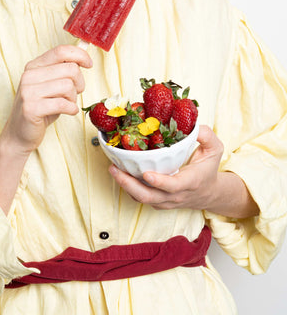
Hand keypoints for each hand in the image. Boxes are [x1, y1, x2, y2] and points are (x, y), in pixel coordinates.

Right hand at [1, 45, 91, 156]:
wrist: (19, 134)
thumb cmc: (40, 109)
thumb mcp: (51, 86)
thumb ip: (62, 71)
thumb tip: (83, 58)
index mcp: (34, 66)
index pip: (61, 51)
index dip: (80, 55)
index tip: (89, 64)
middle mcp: (29, 76)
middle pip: (70, 69)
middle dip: (79, 83)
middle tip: (75, 93)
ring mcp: (29, 92)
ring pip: (68, 86)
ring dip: (73, 98)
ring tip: (67, 104)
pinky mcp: (31, 108)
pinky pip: (63, 103)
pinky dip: (71, 109)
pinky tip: (68, 111)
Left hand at [108, 125, 223, 210]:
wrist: (209, 193)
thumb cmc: (209, 169)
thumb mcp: (215, 149)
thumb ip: (206, 135)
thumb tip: (193, 126)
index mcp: (190, 182)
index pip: (174, 186)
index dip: (159, 182)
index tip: (146, 173)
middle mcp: (176, 195)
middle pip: (150, 196)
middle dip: (130, 185)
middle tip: (114, 169)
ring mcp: (166, 201)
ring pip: (142, 199)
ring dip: (125, 186)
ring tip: (113, 169)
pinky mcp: (158, 202)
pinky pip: (141, 198)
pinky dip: (128, 188)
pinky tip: (119, 174)